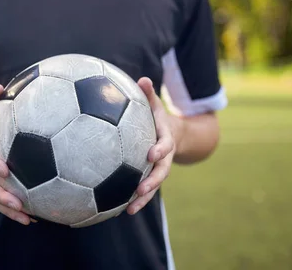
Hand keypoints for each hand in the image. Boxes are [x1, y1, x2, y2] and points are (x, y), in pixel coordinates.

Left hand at [127, 77, 179, 215]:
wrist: (173, 135)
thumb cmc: (157, 117)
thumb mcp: (155, 105)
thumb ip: (149, 94)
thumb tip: (143, 79)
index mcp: (165, 140)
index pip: (164, 145)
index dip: (160, 150)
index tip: (151, 154)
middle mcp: (163, 157)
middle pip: (160, 172)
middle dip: (152, 182)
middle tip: (141, 189)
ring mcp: (157, 169)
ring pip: (152, 186)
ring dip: (143, 199)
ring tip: (129, 210)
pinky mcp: (148, 177)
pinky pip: (142, 191)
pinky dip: (133, 200)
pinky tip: (118, 212)